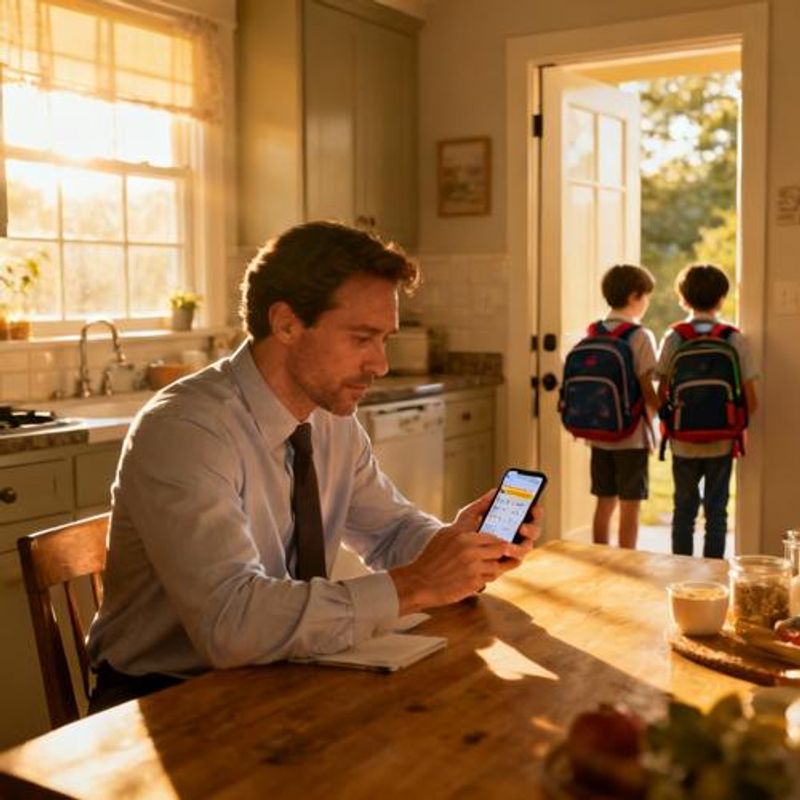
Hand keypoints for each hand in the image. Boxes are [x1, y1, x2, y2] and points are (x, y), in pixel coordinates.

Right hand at [389, 493, 542, 614]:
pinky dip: (490, 576)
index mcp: (462, 533)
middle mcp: (469, 547)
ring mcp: (472, 565)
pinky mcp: (473, 582)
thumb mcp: (446, 534)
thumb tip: (483, 512)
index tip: (509, 533)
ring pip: (498, 563)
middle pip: (500, 546)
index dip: (500, 534)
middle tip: (509, 550)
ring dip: (498, 565)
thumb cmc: (432, 557)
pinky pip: (491, 577)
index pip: (490, 529)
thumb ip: (465, 523)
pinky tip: (482, 575)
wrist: (419, 582)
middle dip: (505, 550)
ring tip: (493, 564)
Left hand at [450, 487, 542, 552]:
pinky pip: (517, 561)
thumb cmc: (465, 530)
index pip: (532, 513)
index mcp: (514, 518)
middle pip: (534, 531)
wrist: (455, 552)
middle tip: (520, 527)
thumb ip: (482, 503)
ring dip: (519, 547)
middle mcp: (519, 534)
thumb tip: (495, 491)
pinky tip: (503, 556)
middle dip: (530, 529)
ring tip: (506, 547)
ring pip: (526, 547)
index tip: (533, 506)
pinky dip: (512, 559)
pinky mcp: (509, 561)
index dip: (536, 510)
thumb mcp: (471, 515)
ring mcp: (516, 548)